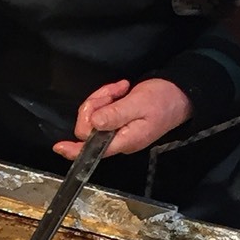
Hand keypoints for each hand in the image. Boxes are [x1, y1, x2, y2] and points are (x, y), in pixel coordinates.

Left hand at [54, 78, 192, 159]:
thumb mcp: (139, 104)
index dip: (74, 149)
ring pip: (92, 116)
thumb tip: (94, 124)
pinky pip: (100, 110)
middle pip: (88, 127)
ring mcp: (115, 130)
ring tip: (121, 88)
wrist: (180, 94)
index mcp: (124, 141)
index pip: (93, 151)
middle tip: (112, 92)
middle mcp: (117, 139)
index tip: (59, 146)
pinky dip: (106, 97)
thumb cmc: (163, 100)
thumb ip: (115, 115)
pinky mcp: (115, 120)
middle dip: (95, 105)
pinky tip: (121, 89)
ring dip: (102, 98)